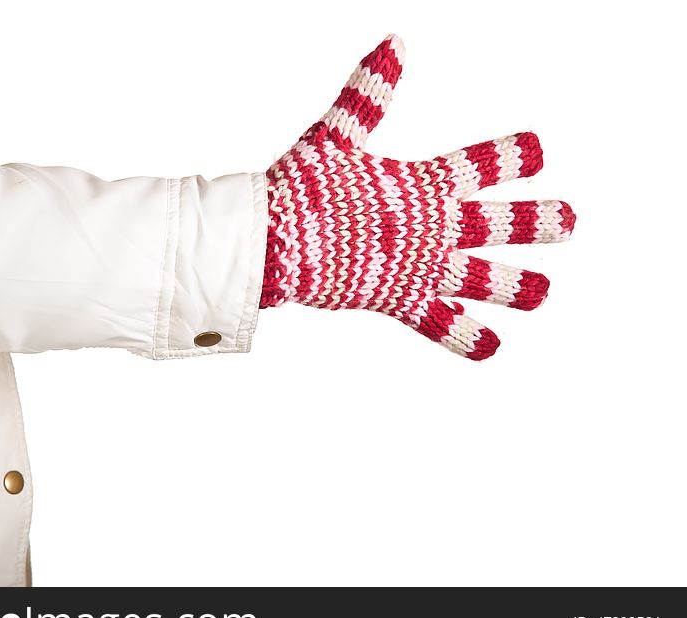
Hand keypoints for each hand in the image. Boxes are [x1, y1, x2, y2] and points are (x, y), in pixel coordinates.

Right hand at [261, 35, 575, 359]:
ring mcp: (421, 266)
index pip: (481, 164)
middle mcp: (434, 227)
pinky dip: (464, 337)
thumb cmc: (302, 186)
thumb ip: (369, 93)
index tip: (537, 151)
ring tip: (545, 294)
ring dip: (516, 287)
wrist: (276, 239)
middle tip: (570, 221)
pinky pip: (440, 324)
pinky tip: (492, 346)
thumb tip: (395, 42)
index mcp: (424, 184)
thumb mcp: (337, 136)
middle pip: (500, 223)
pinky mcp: (401, 299)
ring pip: (482, 279)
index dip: (512, 155)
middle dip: (538, 221)